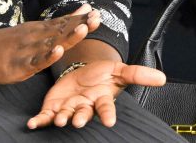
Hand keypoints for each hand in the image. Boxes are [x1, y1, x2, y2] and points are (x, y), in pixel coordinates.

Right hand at [0, 5, 99, 83]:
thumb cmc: (1, 43)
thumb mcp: (27, 32)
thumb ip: (49, 28)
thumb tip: (70, 17)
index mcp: (37, 30)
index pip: (62, 23)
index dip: (80, 19)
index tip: (97, 12)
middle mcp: (34, 37)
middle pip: (61, 30)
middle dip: (80, 24)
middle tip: (98, 17)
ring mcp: (26, 50)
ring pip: (50, 43)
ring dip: (68, 36)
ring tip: (84, 29)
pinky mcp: (18, 65)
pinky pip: (35, 62)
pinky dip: (47, 57)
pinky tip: (57, 52)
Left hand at [28, 61, 165, 129]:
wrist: (80, 73)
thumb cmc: (101, 75)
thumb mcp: (119, 71)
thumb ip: (138, 74)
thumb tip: (162, 78)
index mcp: (100, 99)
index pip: (106, 108)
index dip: (107, 114)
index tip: (109, 121)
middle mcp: (85, 107)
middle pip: (83, 114)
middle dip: (80, 118)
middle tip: (78, 121)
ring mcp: (69, 108)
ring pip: (65, 116)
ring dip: (61, 119)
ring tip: (59, 120)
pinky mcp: (54, 108)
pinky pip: (46, 117)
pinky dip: (39, 121)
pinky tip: (32, 124)